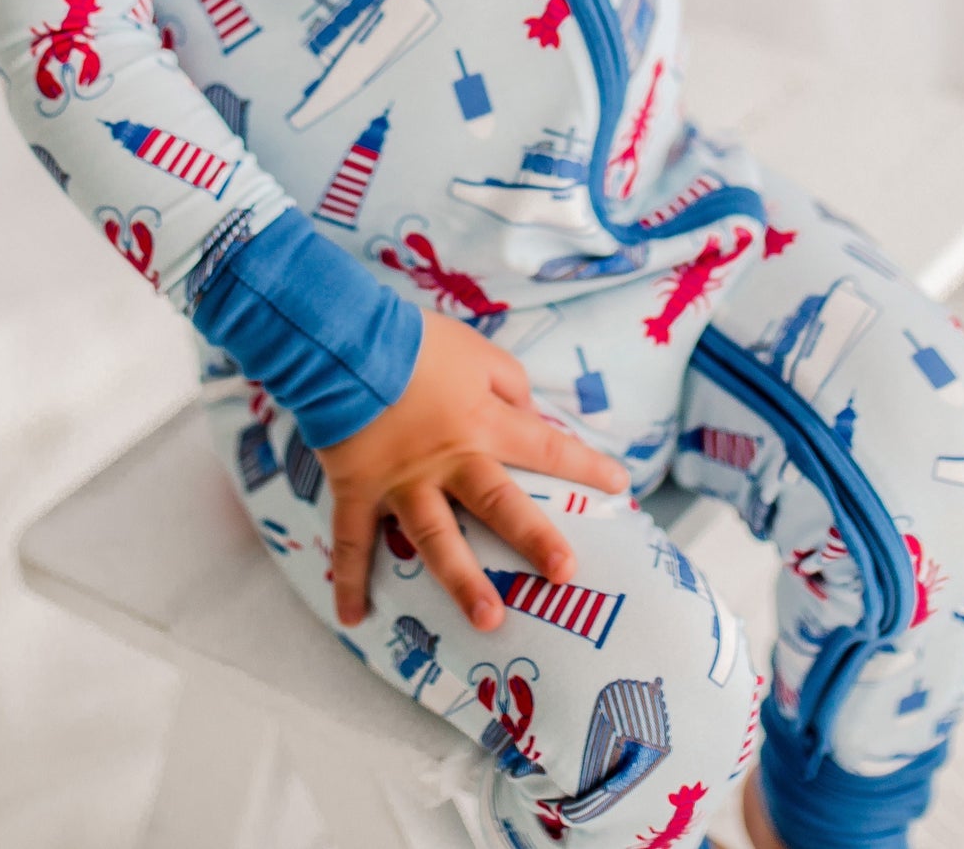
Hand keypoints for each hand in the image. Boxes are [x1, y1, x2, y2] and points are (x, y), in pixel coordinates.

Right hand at [318, 309, 629, 630]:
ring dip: (461, 583)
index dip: (583, 465)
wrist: (344, 342)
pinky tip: (355, 619)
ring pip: (437, 540)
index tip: (619, 486)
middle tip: (565, 575)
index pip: (544, 446)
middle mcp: (449, 460)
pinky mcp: (358, 491)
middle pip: (498, 505)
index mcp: (482, 422)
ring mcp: (402, 483)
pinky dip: (351, 581)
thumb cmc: (415, 342)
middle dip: (534, 540)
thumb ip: (508, 382)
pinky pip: (352, 542)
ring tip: (489, 621)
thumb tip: (527, 412)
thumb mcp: (476, 350)